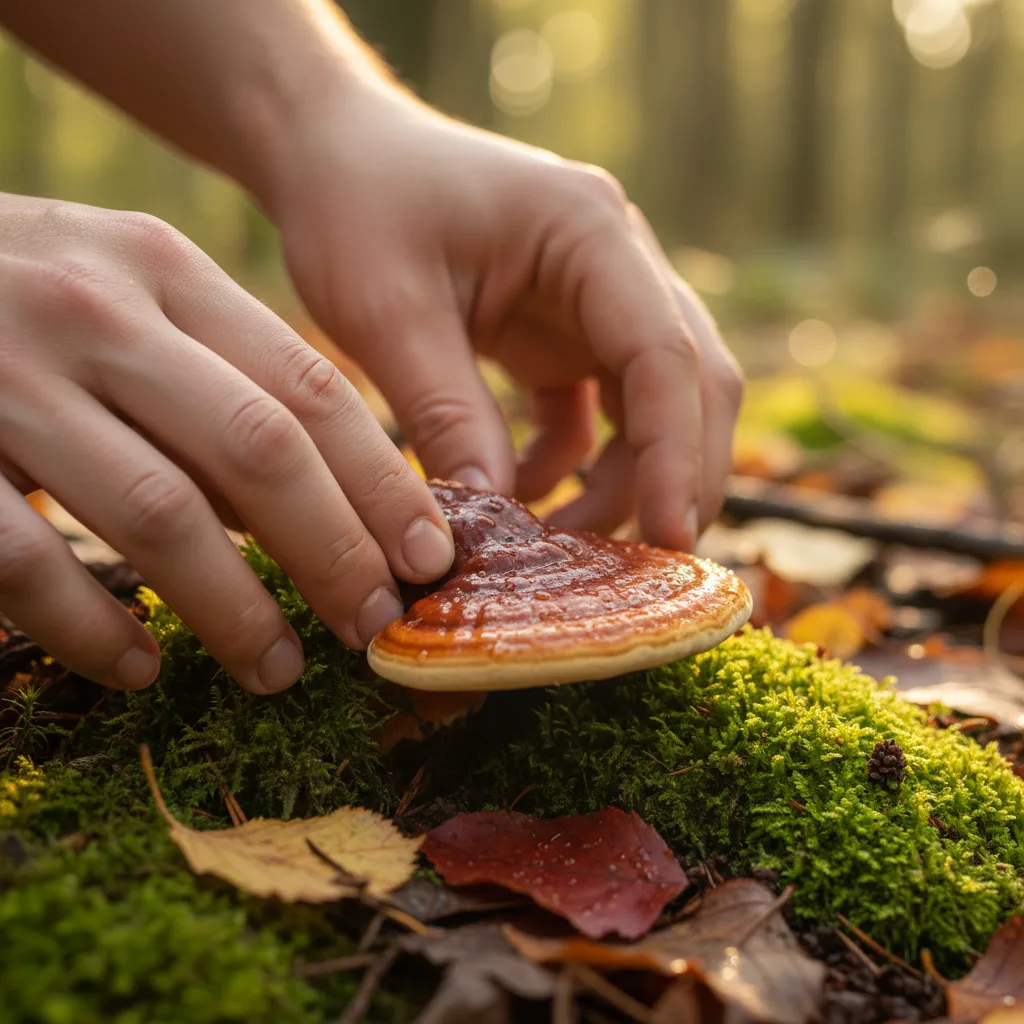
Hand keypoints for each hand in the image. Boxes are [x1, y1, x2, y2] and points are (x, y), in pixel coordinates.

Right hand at [0, 194, 452, 692]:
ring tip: (279, 668)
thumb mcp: (128, 301)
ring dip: (234, 608)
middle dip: (334, 552)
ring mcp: (3, 376)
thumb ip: (220, 386)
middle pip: (258, 451)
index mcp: (162, 269)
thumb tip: (329, 508)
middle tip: (375, 626)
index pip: (310, 390)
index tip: (430, 560)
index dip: (382, 486)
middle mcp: (92, 310)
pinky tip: (140, 666)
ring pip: (158, 512)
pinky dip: (91, 626)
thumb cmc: (17, 297)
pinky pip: (25, 560)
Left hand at [267, 83, 742, 549]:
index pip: (664, 354)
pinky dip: (575, 465)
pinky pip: (597, 413)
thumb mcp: (386, 309)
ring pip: (654, 405)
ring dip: (625, 482)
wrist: (335, 155)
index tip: (669, 540)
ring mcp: (595, 301)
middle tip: (645, 570)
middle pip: (689, 383)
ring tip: (564, 549)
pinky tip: (522, 496)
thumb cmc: (356, 205)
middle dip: (675, 477)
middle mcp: (616, 263)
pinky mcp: (564, 335)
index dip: (675, 453)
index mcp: (589, 232)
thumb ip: (444, 412)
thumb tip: (489, 522)